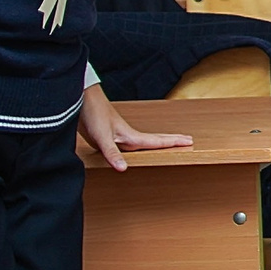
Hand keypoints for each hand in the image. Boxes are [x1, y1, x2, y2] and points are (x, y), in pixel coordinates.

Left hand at [76, 83, 191, 173]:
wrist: (80, 100)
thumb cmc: (92, 114)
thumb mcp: (101, 136)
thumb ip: (112, 153)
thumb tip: (124, 169)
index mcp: (130, 136)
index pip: (157, 141)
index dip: (173, 142)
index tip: (190, 141)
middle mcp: (127, 136)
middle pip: (155, 139)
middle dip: (171, 140)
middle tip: (188, 140)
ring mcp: (119, 135)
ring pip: (143, 141)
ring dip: (157, 142)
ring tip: (168, 143)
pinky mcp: (109, 136)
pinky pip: (130, 144)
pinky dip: (137, 147)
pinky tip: (132, 150)